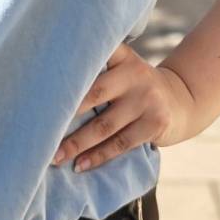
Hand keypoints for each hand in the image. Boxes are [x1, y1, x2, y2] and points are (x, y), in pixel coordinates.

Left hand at [50, 43, 195, 172]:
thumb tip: (47, 92)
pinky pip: (120, 144)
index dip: (68, 65)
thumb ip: (96, 71)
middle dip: (63, 113)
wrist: (182, 101)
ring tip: (54, 157)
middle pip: (92, 94)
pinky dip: (97, 156)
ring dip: (76, 144)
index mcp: (122, 56)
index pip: (93, 54)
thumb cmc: (134, 87)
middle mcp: (135, 73)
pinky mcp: (155, 124)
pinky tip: (79, 165)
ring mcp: (147, 99)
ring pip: (104, 126)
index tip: (39, 78)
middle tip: (37, 127)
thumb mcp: (123, 68)